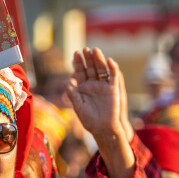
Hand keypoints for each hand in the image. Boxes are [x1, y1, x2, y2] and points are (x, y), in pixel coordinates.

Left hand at [69, 47, 135, 177]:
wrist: (103, 128)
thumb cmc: (89, 120)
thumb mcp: (78, 106)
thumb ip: (73, 94)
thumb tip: (65, 81)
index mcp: (83, 88)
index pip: (80, 72)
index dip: (78, 63)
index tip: (76, 53)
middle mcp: (93, 85)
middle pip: (90, 68)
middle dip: (88, 59)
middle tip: (85, 49)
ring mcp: (103, 86)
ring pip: (101, 69)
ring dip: (99, 60)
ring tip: (95, 50)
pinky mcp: (113, 89)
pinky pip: (113, 76)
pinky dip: (112, 68)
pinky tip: (109, 60)